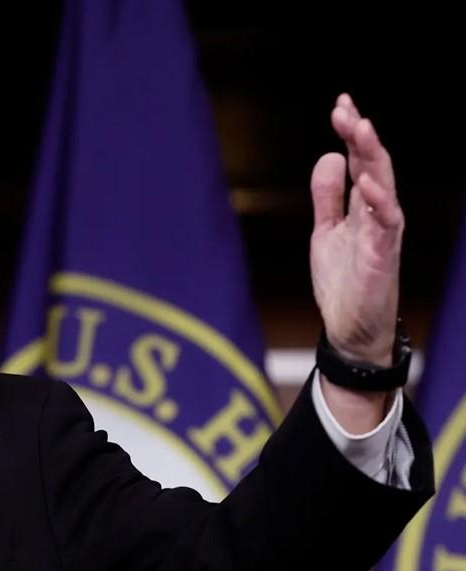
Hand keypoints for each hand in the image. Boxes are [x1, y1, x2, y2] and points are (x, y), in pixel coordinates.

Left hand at [310, 93, 403, 366]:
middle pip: (375, 164)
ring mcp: (383, 232)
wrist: (349, 327)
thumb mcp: (326, 230)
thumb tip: (329, 156)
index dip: (351, 132)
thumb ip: (327, 196)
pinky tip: (366, 181)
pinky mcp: (382, 255)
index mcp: (364, 205)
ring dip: (372, 156)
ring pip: (383, 185)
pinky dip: (377, 199)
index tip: (341, 103)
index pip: (362, 160)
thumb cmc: (344, 280)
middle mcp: (378, 213)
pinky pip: (385, 222)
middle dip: (360, 135)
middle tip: (346, 108)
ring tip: (360, 128)